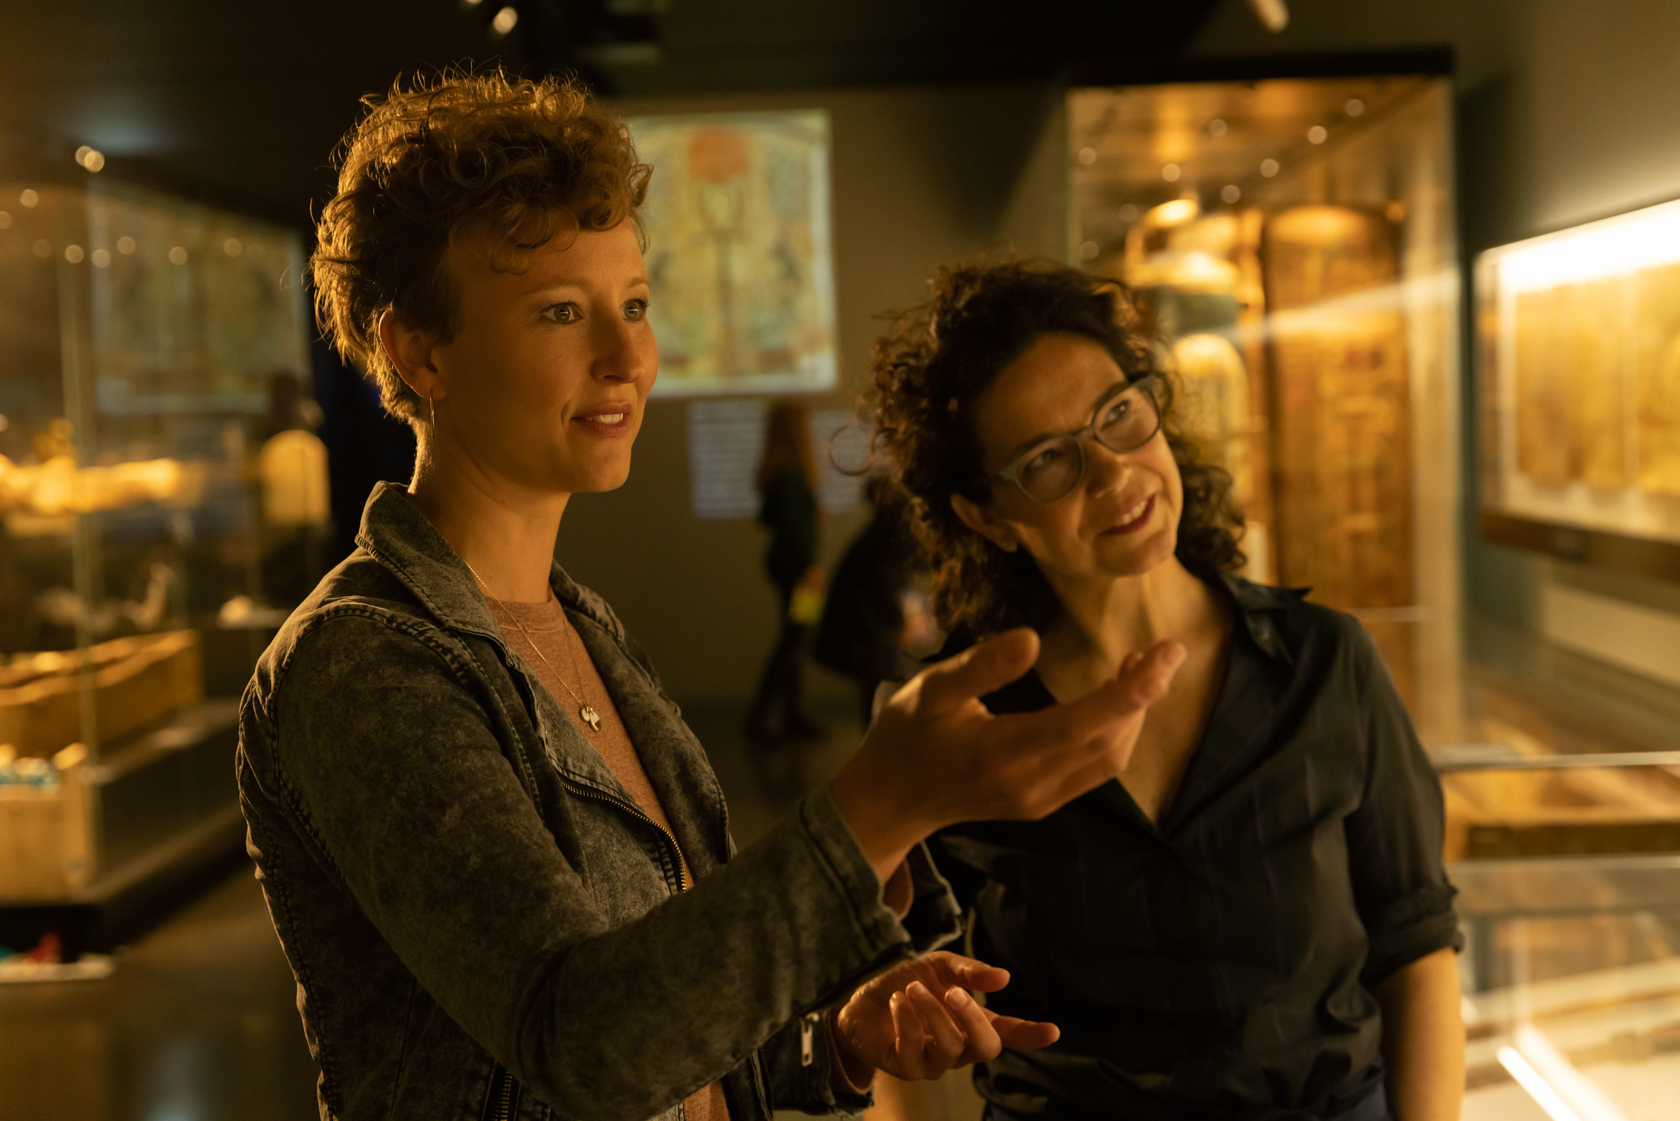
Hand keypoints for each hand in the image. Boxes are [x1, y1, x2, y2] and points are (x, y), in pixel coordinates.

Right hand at [831, 628, 1183, 882]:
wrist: (889, 802)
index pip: (1084, 723)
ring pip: (1110, 758)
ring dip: (1134, 714)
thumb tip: (1033, 639)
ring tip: (1141, 668)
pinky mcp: (1042, 803)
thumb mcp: (930, 691)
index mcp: (1002, 753)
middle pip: (1110, 741)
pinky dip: (1116, 732)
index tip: (1167, 652)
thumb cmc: (905, 737)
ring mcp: (1039, 799)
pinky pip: (1095, 769)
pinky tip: (1114, 701)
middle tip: (1161, 649)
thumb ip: (982, 666)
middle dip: (1145, 695)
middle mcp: (1030, 784)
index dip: (1133, 689)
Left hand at [833, 951, 1057, 1081]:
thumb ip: (969, 972)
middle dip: (974, 1018)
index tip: (1054, 1031)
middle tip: (953, 991)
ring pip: (950, 1046)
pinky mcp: (907, 1068)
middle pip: (987, 1048)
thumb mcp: (937, 967)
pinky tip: (897, 1001)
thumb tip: (1004, 978)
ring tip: (912, 988)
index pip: (1008, 1033)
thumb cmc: (905, 986)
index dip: (1031, 1035)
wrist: (860, 1003)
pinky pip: (915, 1049)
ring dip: (931, 1011)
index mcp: (972, 1023)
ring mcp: (934, 1062)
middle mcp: (959, 1048)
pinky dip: (907, 1020)